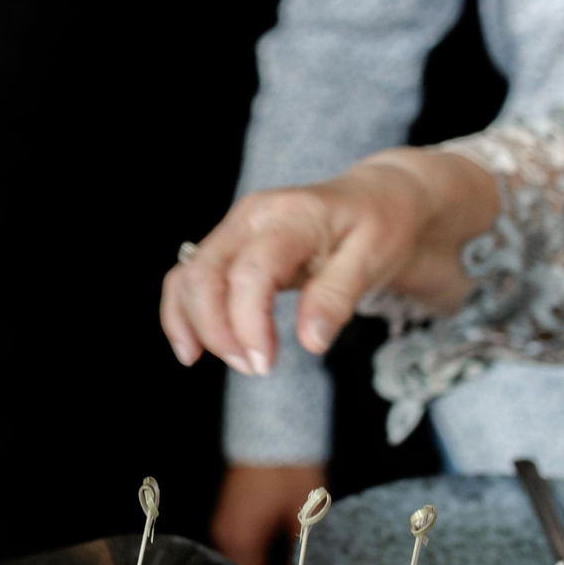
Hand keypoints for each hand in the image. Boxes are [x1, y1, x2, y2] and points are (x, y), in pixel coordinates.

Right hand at [159, 150, 494, 376]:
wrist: (377, 197)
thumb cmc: (379, 225)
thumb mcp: (375, 257)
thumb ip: (338, 296)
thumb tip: (310, 342)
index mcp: (289, 216)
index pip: (250, 272)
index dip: (248, 323)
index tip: (264, 364)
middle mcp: (251, 218)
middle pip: (204, 274)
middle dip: (216, 330)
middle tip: (254, 367)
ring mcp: (235, 229)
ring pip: (188, 277)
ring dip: (195, 325)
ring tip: (234, 361)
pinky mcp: (230, 246)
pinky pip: (190, 278)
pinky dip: (184, 314)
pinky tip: (195, 348)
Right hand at [211, 464, 326, 564]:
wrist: (273, 431)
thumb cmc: (290, 472)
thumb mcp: (302, 519)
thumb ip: (298, 562)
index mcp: (242, 540)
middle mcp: (225, 536)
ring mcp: (224, 525)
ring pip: (243, 562)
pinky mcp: (229, 515)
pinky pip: (241, 546)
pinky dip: (257, 554)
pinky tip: (279, 554)